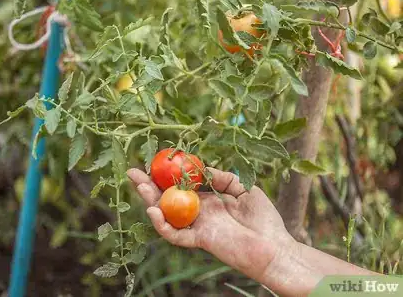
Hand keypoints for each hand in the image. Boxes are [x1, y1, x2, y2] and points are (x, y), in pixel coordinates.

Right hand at [127, 167, 295, 281]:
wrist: (274, 247)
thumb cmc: (263, 218)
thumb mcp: (243, 187)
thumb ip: (221, 177)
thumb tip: (201, 168)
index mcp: (208, 199)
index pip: (181, 185)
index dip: (167, 175)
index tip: (155, 161)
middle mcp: (199, 212)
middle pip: (168, 198)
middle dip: (149, 185)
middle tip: (133, 172)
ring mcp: (198, 226)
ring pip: (167, 214)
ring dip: (150, 201)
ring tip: (139, 185)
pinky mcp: (200, 240)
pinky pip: (176, 234)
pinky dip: (163, 224)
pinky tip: (154, 210)